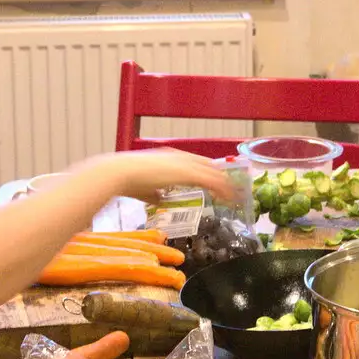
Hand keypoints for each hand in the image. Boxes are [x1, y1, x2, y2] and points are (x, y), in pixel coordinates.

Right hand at [83, 149, 235, 203]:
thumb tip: (160, 200)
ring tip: (238, 196)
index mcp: (172, 159)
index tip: (220, 182)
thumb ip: (155, 194)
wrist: (120, 173)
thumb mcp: (145, 189)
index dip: (211, 172)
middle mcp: (181, 158)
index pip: (197, 163)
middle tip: (236, 189)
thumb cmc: (127, 181)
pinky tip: (229, 198)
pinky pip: (211, 181)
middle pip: (210, 166)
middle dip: (224, 177)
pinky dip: (222, 190)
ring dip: (228, 185)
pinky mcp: (187, 173)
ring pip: (214, 173)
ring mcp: (185, 164)